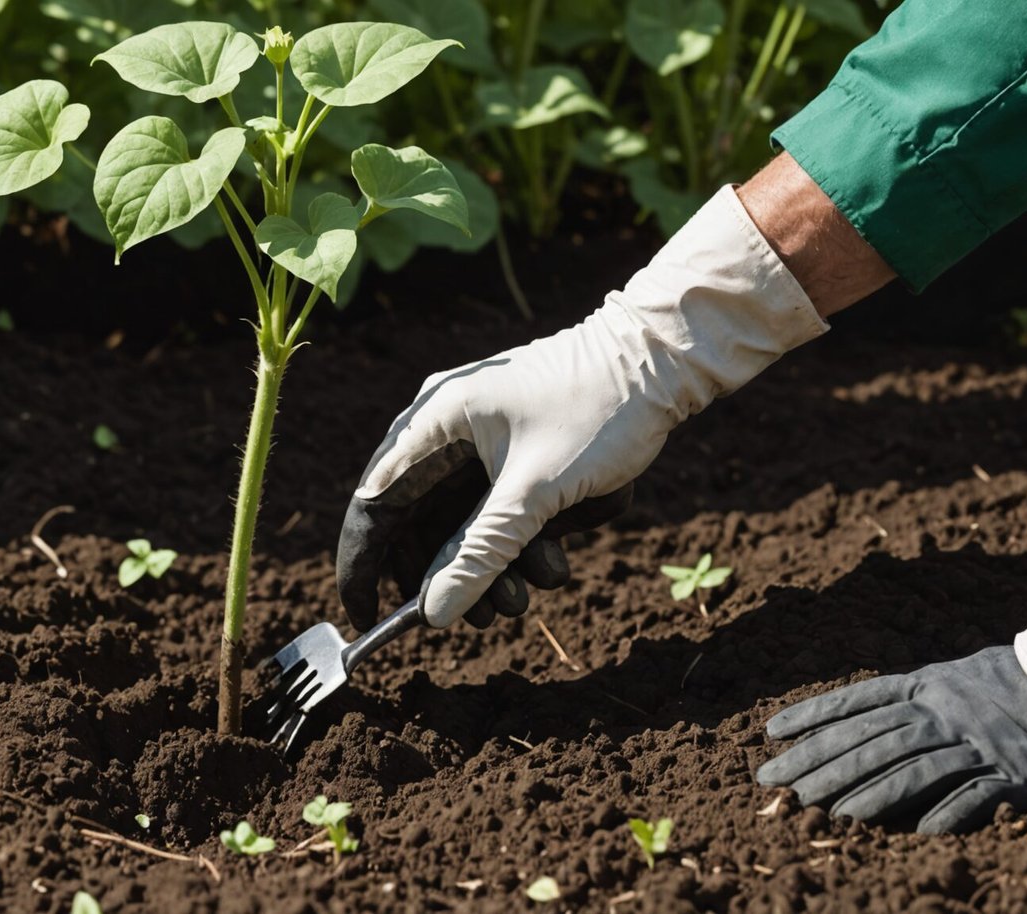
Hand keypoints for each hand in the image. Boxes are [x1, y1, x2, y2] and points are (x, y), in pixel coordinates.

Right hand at [337, 186, 827, 629]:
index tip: (367, 620)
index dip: (363, 568)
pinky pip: (493, 508)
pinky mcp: (508, 447)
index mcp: (431, 424)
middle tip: (481, 619)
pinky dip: (515, 541)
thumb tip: (433, 612)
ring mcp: (475, 437)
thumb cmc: (599, 410)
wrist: (663, 358)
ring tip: (531, 593)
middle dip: (448, 577)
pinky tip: (552, 557)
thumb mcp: (536, 495)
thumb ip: (480, 554)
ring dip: (490, 566)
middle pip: (415, 523)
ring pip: (459, 523)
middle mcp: (441, 428)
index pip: (372, 507)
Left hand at [758, 647, 1026, 832]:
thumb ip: (899, 699)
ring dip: (870, 795)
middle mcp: (944, 713)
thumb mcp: (943, 679)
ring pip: (916, 770)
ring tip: (829, 815)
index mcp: (923, 687)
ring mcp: (979, 744)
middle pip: (873, 741)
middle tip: (779, 784)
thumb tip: (840, 723)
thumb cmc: (996, 684)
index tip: (771, 732)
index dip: (812, 716)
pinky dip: (949, 813)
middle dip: (821, 765)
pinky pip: (978, 796)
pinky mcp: (1017, 775)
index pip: (857, 703)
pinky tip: (916, 832)